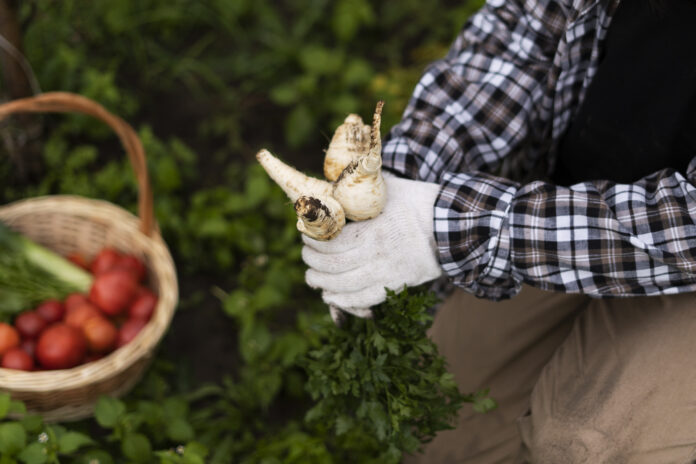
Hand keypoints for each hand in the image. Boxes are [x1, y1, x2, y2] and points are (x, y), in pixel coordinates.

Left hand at [302, 175, 442, 320]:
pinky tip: (330, 296)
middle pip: (333, 265)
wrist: (452, 227)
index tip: (305, 235)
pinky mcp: (395, 286)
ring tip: (312, 277)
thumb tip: (336, 181)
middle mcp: (377, 254)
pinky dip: (342, 301)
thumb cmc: (418, 203)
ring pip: (344, 286)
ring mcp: (386, 273)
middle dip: (312, 262)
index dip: (313, 241)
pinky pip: (363, 300)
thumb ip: (363, 186)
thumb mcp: (389, 188)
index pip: (332, 241)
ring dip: (322, 283)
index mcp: (373, 230)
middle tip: (306, 256)